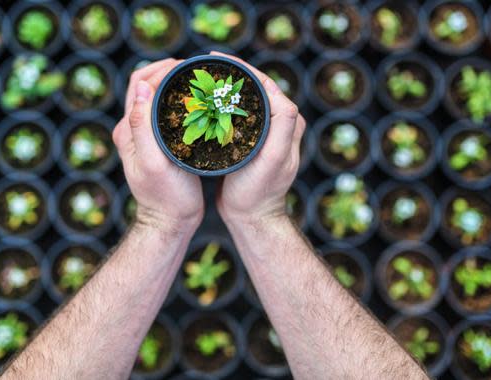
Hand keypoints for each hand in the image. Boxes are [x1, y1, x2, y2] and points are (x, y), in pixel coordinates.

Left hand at [113, 59, 204, 233]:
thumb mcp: (155, 163)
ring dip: (175, 85)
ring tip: (200, 83)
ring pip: (156, 97)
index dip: (162, 69)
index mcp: (127, 130)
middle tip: (197, 72)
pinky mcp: (157, 144)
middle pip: (146, 85)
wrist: (169, 223)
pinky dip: (179, 102)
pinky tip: (199, 105)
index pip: (139, 83)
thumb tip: (142, 88)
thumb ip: (143, 126)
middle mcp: (132, 130)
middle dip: (169, 71)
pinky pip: (165, 113)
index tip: (189, 69)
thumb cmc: (166, 198)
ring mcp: (143, 137)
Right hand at [213, 52, 305, 225]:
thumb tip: (280, 95)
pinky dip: (221, 105)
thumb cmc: (260, 192)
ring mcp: (265, 131)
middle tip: (204, 67)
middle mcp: (280, 123)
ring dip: (224, 88)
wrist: (252, 217)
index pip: (264, 83)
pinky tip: (203, 103)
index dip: (241, 67)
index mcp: (288, 121)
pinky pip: (237, 114)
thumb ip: (282, 127)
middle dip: (230, 73)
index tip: (216, 60)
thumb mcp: (273, 160)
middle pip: (254, 87)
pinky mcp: (252, 140)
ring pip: (244, 100)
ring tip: (201, 80)